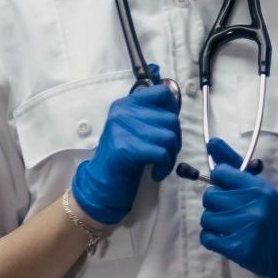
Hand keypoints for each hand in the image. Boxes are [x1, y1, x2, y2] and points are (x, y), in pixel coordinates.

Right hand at [69, 73, 181, 225]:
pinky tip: (156, 173)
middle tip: (165, 155)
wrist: (100, 184)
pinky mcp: (125, 148)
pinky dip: (164, 166)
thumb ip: (151, 116)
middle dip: (176, 140)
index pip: (162, 93)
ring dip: (171, 156)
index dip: (174, 110)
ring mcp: (121, 128)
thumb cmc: (124, 158)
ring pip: (169, 137)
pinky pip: (161, 153)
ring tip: (161, 165)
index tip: (169, 127)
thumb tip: (177, 107)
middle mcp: (122, 111)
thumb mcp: (135, 130)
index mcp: (126, 103)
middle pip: (171, 119)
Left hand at [197, 138, 277, 277]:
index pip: (221, 173)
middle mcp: (251, 205)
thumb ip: (236, 168)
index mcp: (258, 187)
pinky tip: (227, 239)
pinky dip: (213, 239)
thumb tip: (211, 143)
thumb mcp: (264, 190)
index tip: (229, 190)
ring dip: (215, 223)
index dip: (221, 182)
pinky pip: (207, 238)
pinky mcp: (237, 248)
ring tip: (231, 227)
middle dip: (217, 204)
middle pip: (210, 196)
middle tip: (231, 211)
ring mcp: (244, 227)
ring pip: (207, 218)